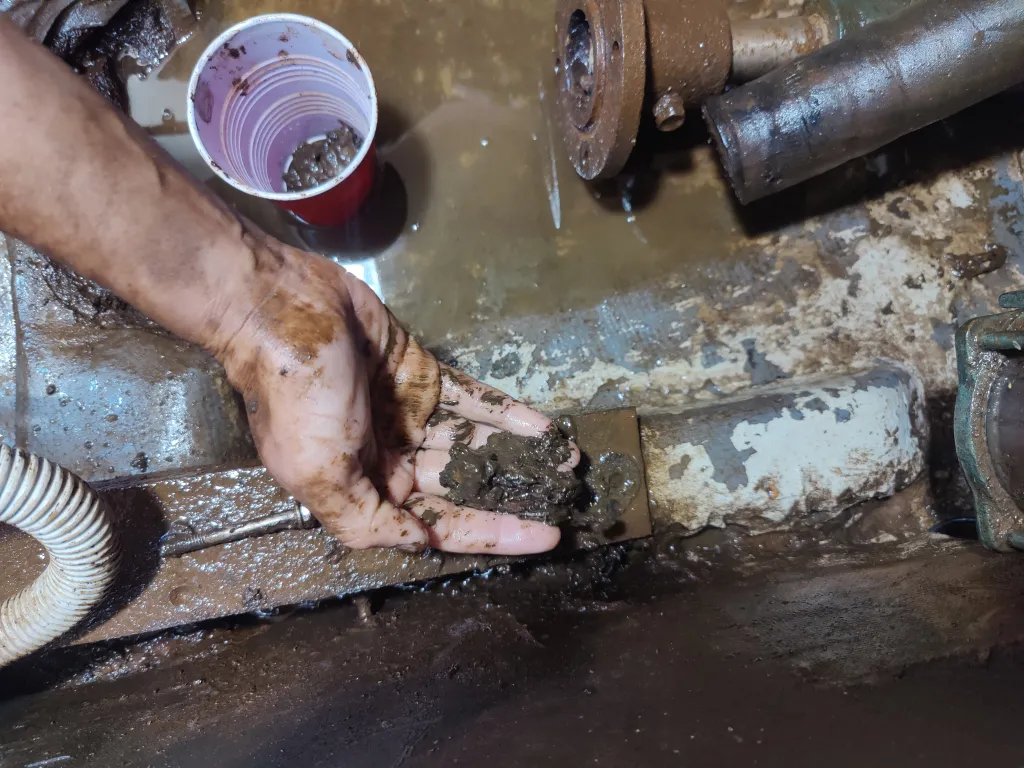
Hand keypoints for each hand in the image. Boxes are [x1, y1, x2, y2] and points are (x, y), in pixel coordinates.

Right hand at [213, 242, 578, 554]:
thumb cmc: (297, 400)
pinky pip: (472, 398)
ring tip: (569, 461)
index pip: (441, 522)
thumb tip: (421, 542)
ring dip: (519, 451)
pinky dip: (505, 411)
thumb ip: (368, 519)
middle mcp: (392, 459)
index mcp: (365, 490)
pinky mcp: (423, 373)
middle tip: (569, 499)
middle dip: (515, 493)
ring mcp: (410, 414)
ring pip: (474, 441)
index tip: (545, 538)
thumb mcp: (320, 474)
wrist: (280, 311)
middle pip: (465, 484)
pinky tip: (543, 425)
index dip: (494, 534)